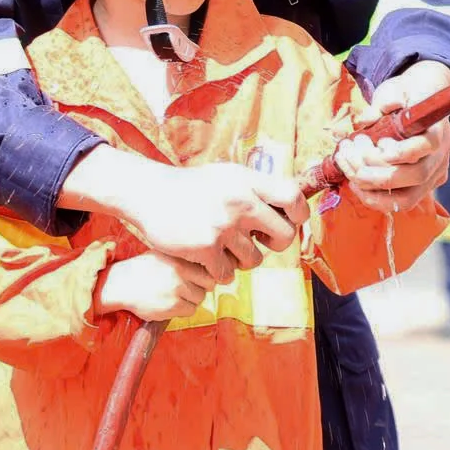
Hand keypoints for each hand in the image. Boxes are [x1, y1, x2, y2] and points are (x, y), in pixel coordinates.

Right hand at [96, 252, 211, 322]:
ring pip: (199, 299)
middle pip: (208, 284)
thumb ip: (184, 259)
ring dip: (191, 300)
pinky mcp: (172, 306)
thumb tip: (208, 265)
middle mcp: (179, 272)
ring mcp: (177, 290)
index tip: (198, 278)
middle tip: (188, 289)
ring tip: (175, 296)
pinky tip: (170, 304)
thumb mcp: (163, 254)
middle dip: (201, 287)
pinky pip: (190, 311)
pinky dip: (183, 310)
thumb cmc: (143, 269)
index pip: (208, 269)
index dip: (206, 275)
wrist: (121, 284)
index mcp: (179, 258)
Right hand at [119, 162, 302, 284]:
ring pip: (254, 260)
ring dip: (241, 260)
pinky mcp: (205, 247)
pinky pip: (228, 274)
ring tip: (224, 248)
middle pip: (283, 235)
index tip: (291, 221)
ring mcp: (223, 225)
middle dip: (274, 244)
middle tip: (258, 242)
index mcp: (247, 180)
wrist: (150, 194)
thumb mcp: (227, 176)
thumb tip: (292, 205)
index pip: (293, 197)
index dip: (299, 214)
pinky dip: (219, 272)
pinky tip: (207, 259)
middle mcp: (239, 201)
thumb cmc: (192, 187)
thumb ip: (256, 188)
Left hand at [343, 61, 449, 213]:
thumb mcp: (395, 88)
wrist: (422, 98)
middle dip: (377, 172)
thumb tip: (365, 119)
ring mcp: (432, 175)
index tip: (378, 143)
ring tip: (350, 170)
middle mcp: (439, 156)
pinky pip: (400, 202)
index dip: (401, 151)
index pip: (427, 146)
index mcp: (437, 128)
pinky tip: (356, 182)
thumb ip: (383, 101)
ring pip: (407, 198)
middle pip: (416, 176)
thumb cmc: (407, 93)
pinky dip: (375, 198)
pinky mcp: (421, 187)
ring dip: (372, 190)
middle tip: (352, 153)